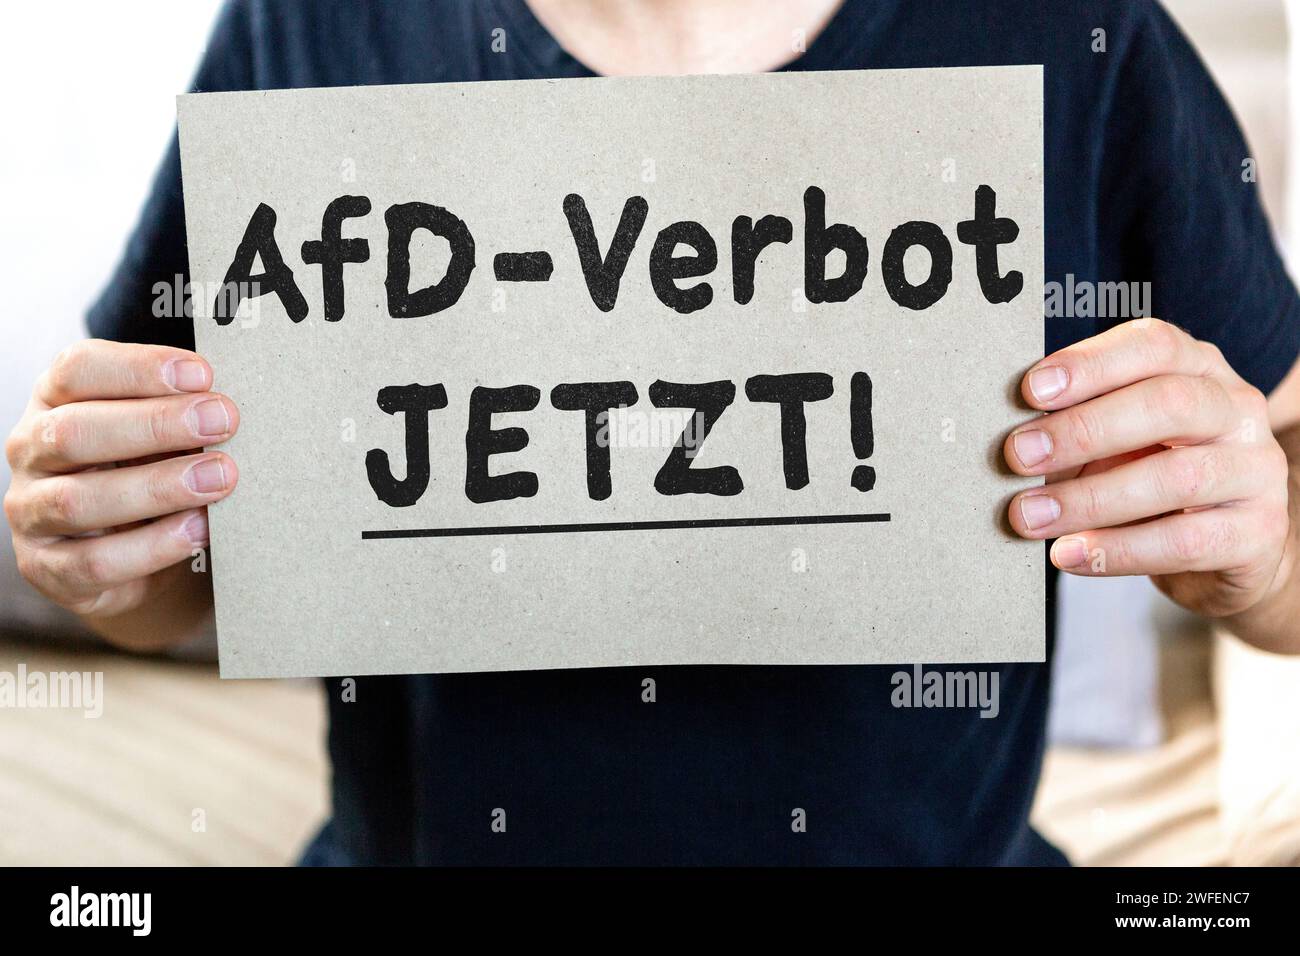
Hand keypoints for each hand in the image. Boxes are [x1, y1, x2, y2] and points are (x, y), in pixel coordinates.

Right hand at [4, 340, 239, 620]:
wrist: (135, 558)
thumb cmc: (149, 473)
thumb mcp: (160, 435)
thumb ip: (182, 414)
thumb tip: (228, 405)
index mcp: (55, 401)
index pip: (78, 370)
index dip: (139, 368)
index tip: (203, 374)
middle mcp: (32, 451)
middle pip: (74, 431)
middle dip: (155, 425)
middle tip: (222, 422)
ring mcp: (31, 512)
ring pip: (78, 499)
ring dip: (158, 487)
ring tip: (219, 479)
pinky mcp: (48, 568)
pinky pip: (95, 561)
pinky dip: (153, 545)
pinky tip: (197, 529)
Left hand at [1004, 318, 1292, 618]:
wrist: (1225, 550)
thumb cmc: (1149, 477)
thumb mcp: (1115, 440)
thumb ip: (1074, 426)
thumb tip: (1010, 439)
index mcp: (1198, 368)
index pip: (1154, 345)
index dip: (1090, 364)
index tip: (1029, 391)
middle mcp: (1236, 409)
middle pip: (1169, 403)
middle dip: (1085, 429)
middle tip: (1018, 456)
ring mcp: (1256, 470)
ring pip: (1177, 476)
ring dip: (1090, 498)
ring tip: (1030, 517)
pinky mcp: (1257, 533)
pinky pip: (1186, 542)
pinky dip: (1119, 550)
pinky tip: (1069, 554)